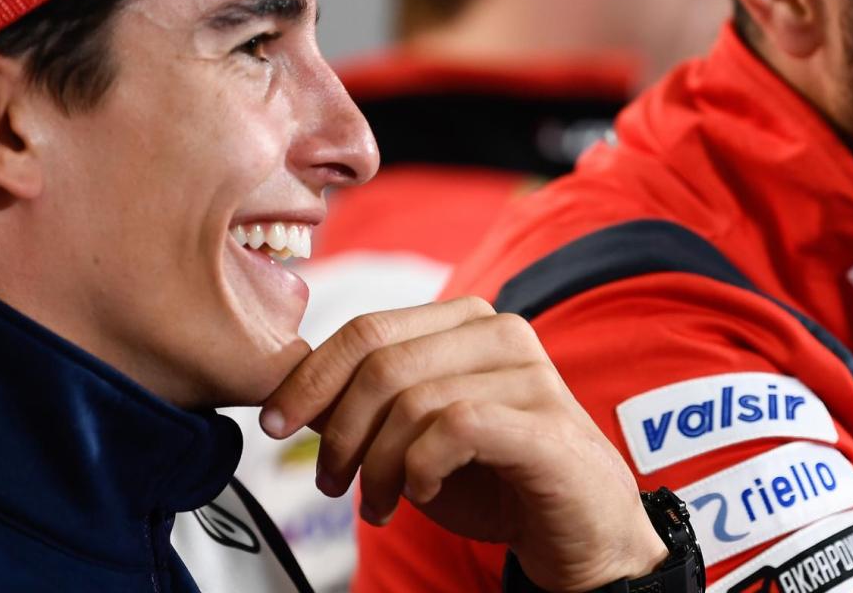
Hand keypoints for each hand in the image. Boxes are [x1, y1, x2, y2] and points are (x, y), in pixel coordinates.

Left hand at [259, 296, 666, 592]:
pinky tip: (422, 494)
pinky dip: (420, 468)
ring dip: (378, 465)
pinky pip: (453, 427)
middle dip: (338, 431)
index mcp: (465, 320)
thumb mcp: (416, 436)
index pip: (367, 329)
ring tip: (381, 504)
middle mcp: (500, 332)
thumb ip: (365, 406)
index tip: (274, 422)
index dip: (310, 376)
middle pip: (381, 363)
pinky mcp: (545, 422)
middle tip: (330, 483)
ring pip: (411, 401)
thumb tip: (292, 395)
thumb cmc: (496, 478)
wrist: (579, 532)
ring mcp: (528, 374)